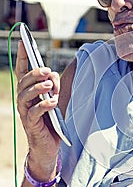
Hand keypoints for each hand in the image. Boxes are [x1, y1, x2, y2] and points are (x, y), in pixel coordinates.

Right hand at [16, 41, 60, 169]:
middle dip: (35, 73)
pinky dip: (44, 105)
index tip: (24, 41)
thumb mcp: (54, 97)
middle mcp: (23, 99)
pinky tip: (53, 102)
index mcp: (28, 91)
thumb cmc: (52, 119)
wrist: (49, 145)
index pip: (23, 70)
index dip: (23, 56)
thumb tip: (52, 76)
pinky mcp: (31, 124)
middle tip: (47, 70)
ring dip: (38, 87)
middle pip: (24, 80)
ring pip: (25, 94)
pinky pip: (34, 112)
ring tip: (50, 85)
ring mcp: (25, 112)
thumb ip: (53, 84)